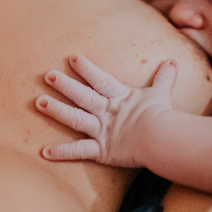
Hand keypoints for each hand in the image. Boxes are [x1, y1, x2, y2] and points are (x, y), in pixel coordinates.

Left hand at [36, 54, 177, 166]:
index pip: (100, 79)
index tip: (71, 58)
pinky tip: (44, 152)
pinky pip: (79, 151)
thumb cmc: (161, 115)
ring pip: (75, 118)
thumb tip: (173, 61)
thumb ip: (165, 77)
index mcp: (120, 97)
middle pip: (82, 96)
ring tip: (39, 102)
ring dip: (57, 110)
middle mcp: (107, 111)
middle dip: (65, 85)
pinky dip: (62, 153)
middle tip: (47, 76)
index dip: (86, 69)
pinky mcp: (102, 150)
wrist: (162, 138)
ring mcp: (102, 130)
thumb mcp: (161, 93)